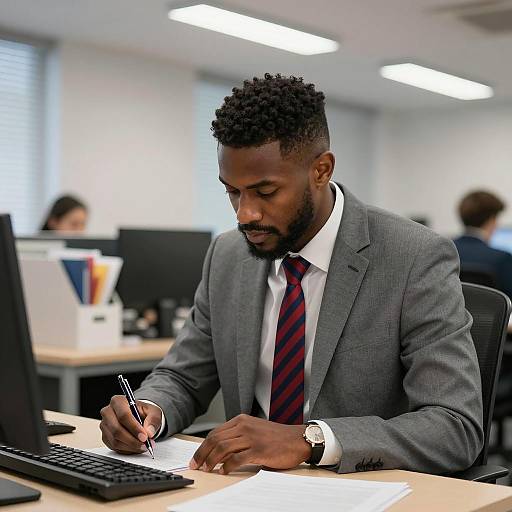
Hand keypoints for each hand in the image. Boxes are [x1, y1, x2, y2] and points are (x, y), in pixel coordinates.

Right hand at [100, 395, 161, 453]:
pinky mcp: (104, 437)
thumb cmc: (144, 412)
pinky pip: (114, 447)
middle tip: (145, 444)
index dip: (134, 428)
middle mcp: (108, 412)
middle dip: (132, 440)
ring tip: (143, 446)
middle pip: (117, 430)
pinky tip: (136, 447)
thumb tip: (149, 432)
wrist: (138, 417)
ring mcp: (104, 425)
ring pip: (115, 441)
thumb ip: (153, 420)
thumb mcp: (153, 412)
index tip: (144, 437)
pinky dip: (127, 450)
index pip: (124, 415)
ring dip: (131, 446)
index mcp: (118, 401)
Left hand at [189, 414, 310, 474]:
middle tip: (196, 465)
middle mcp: (244, 426)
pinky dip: (227, 466)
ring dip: (211, 460)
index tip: (196, 457)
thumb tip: (218, 452)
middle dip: (202, 453)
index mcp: (241, 420)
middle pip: (215, 439)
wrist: (297, 439)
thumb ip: (238, 437)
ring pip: (223, 448)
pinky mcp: (258, 449)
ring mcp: (251, 437)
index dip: (203, 446)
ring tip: (207, 469)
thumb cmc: (276, 437)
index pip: (215, 432)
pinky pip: (237, 458)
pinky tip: (224, 471)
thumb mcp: (254, 430)